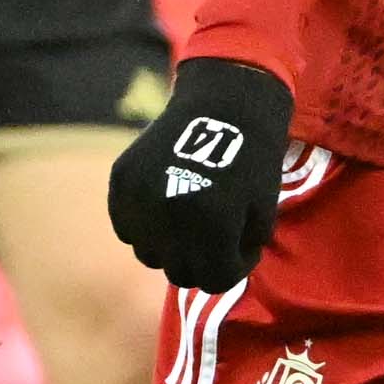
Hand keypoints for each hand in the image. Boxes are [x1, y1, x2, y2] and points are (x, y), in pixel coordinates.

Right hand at [108, 56, 293, 293]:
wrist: (224, 103)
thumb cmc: (254, 159)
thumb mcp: (262, 212)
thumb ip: (239, 251)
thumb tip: (212, 273)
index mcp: (211, 226)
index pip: (214, 281)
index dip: (232, 269)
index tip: (240, 250)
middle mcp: (169, 218)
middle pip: (179, 273)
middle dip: (203, 262)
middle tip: (214, 239)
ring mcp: (140, 199)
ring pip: (149, 254)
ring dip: (170, 247)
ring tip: (188, 223)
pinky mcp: (121, 182)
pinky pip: (126, 227)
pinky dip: (145, 225)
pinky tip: (165, 208)